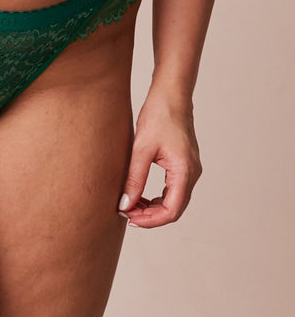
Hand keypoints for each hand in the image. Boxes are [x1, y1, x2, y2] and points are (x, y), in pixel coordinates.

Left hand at [118, 87, 201, 228]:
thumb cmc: (158, 116)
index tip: (129, 218)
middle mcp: (191, 174)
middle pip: (174, 209)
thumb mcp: (141, 149)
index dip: (150, 220)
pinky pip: (172, 190)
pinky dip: (156, 197)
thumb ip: (134, 179)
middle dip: (149, 215)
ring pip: (173, 201)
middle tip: (125, 212)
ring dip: (152, 207)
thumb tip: (125, 204)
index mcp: (184, 171)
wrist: (170, 95)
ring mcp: (189, 169)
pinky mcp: (183, 165)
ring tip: (129, 204)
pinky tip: (138, 194)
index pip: (171, 210)